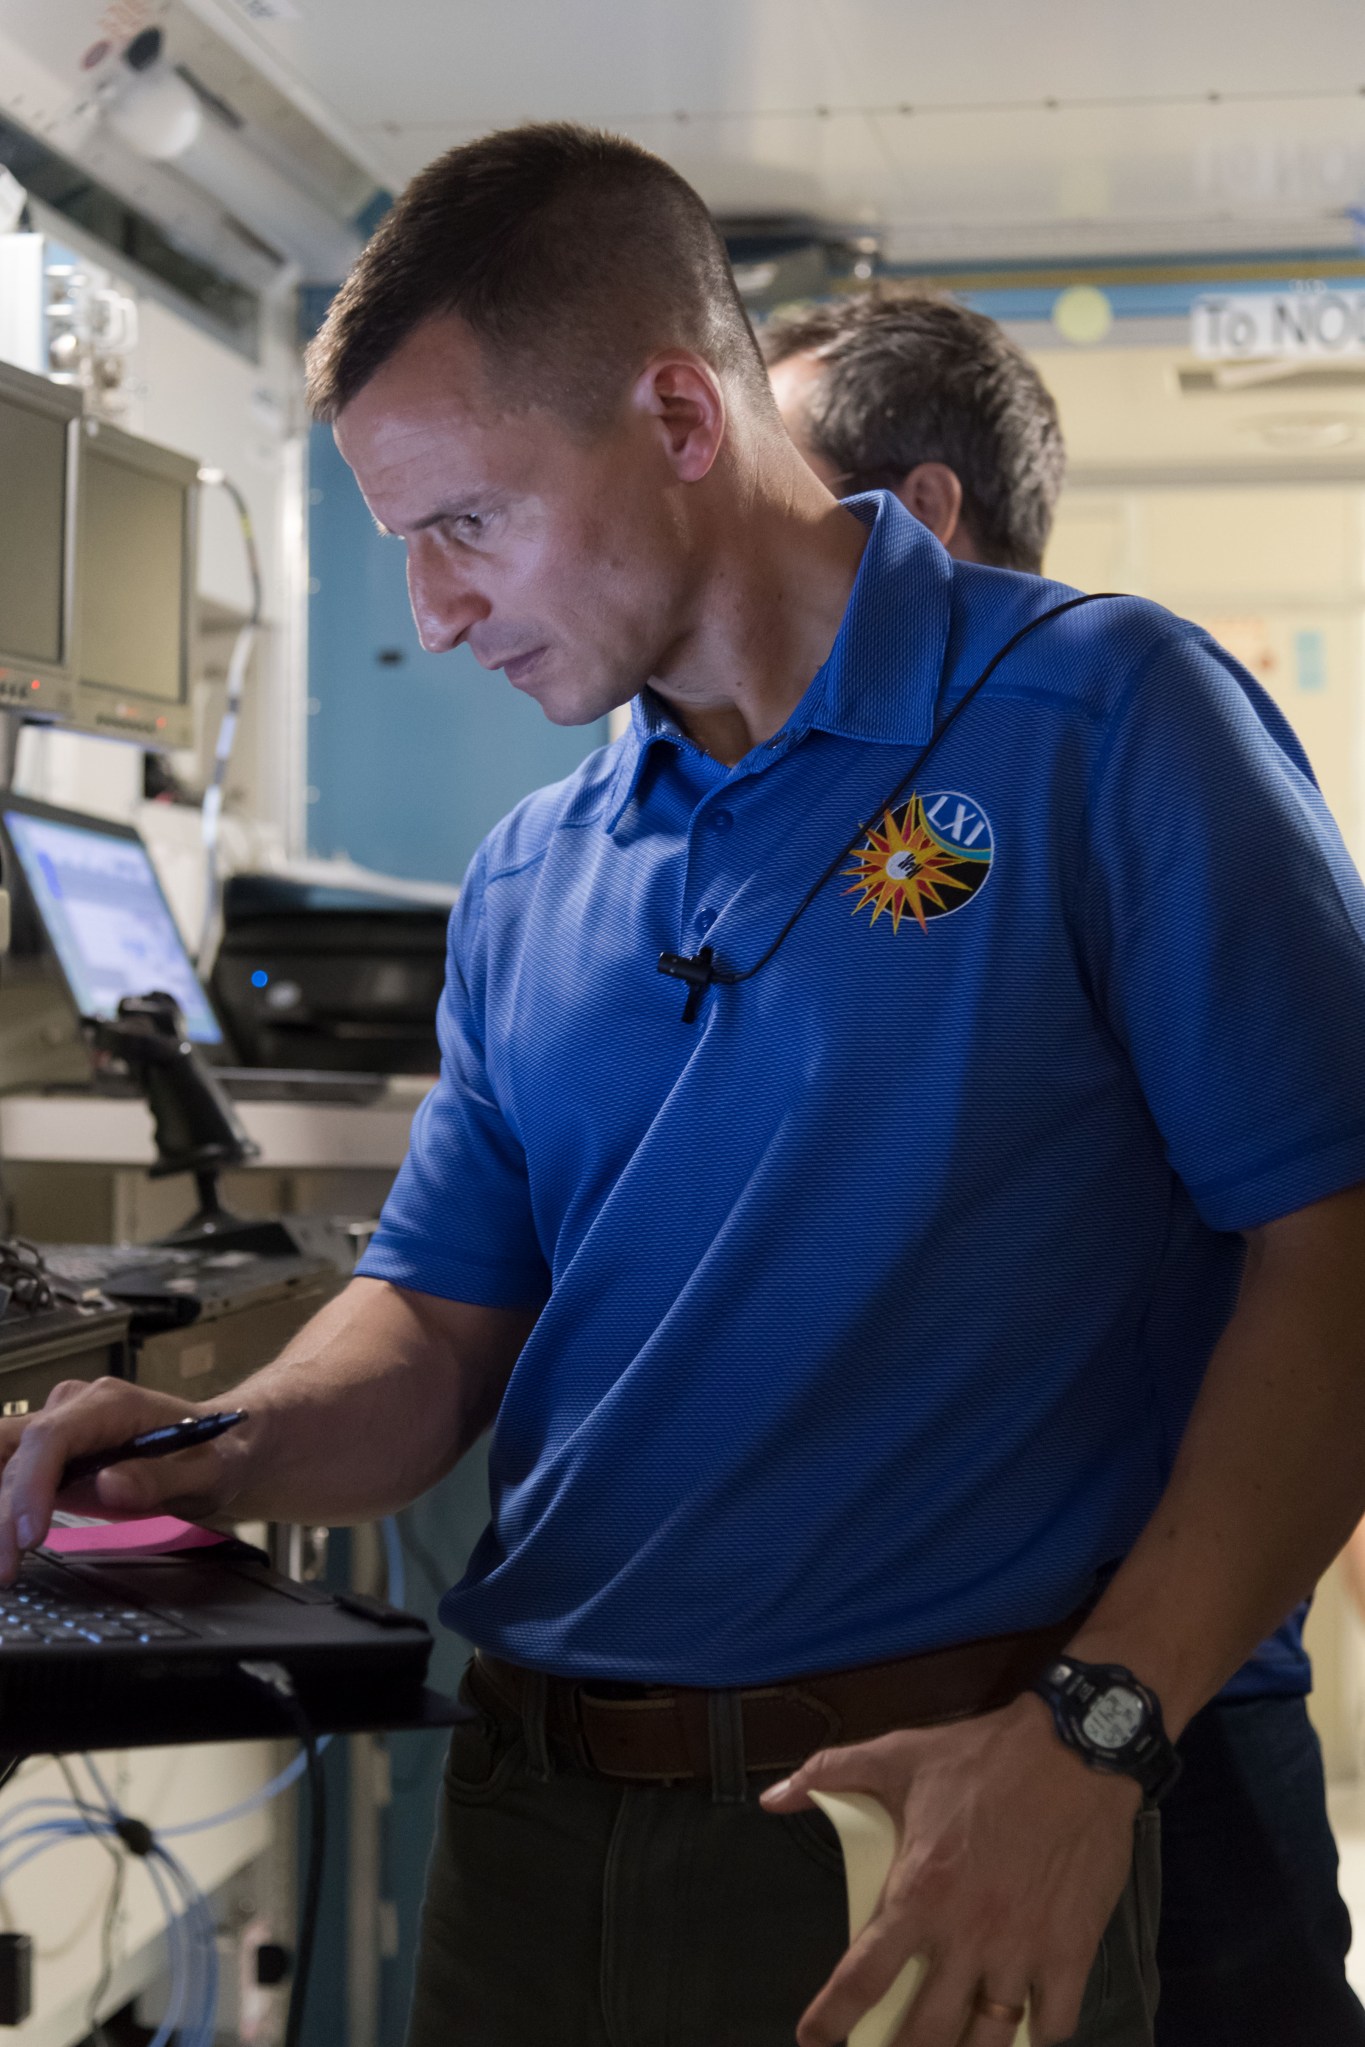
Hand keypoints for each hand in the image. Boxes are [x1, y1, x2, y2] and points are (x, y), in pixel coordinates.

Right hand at [0, 1377, 248, 1581]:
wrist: (219, 1445)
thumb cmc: (213, 1455)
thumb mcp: (205, 1473)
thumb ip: (159, 1478)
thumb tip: (109, 1485)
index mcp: (111, 1403)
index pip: (52, 1437)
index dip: (31, 1486)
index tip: (29, 1536)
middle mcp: (75, 1406)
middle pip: (18, 1453)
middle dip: (4, 1513)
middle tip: (7, 1570)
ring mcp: (58, 1425)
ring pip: (4, 1460)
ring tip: (1, 1563)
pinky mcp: (51, 1451)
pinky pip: (10, 1469)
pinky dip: (2, 1503)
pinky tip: (4, 1540)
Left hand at [760, 1691, 1139, 2046]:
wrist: (1074, 1749)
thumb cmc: (981, 1757)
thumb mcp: (898, 1755)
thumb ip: (830, 1774)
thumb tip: (771, 1797)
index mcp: (919, 1894)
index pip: (863, 1977)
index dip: (832, 2017)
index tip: (814, 2039)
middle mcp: (968, 1936)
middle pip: (926, 2032)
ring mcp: (1022, 1950)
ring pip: (990, 2039)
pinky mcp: (1072, 1951)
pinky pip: (1055, 2021)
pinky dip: (1039, 2032)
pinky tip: (1025, 2025)